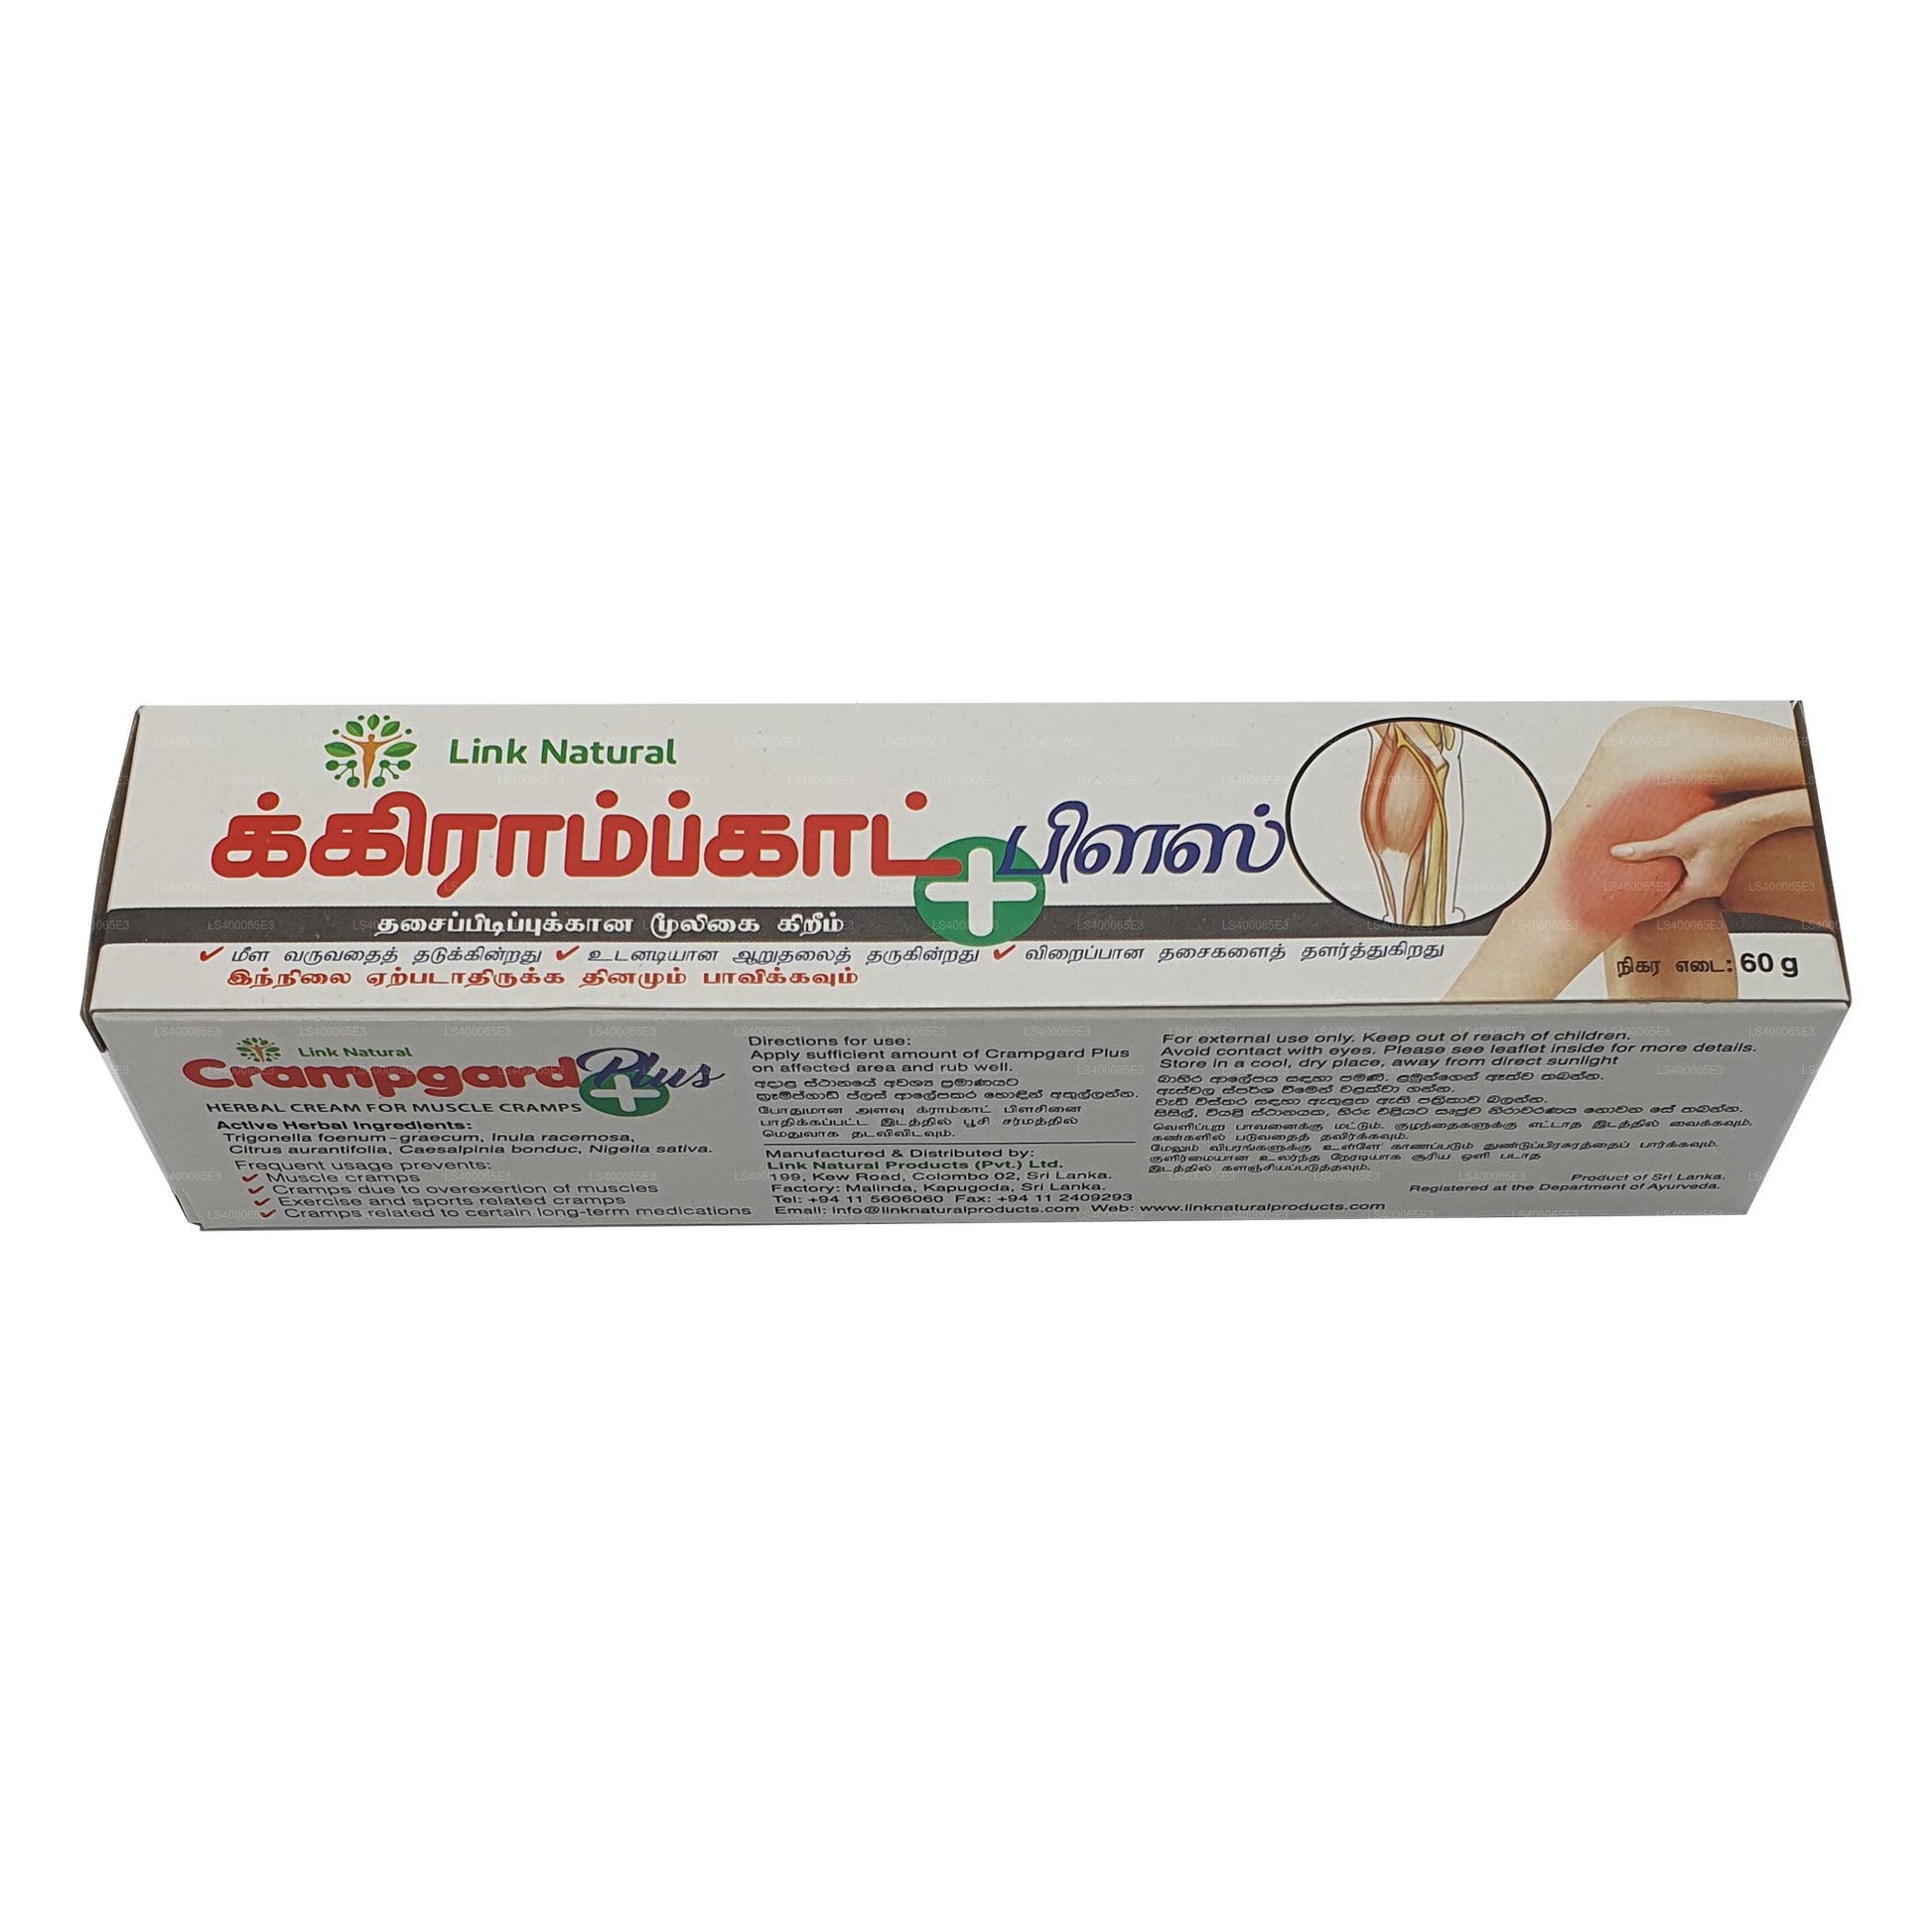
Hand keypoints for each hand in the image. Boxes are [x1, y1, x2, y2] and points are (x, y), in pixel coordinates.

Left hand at [1609, 790, 1809, 919]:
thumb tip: (1617, 854)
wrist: (1752, 817)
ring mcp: (1713, 878)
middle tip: (1626, 900)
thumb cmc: (1720, 828)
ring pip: (1680, 887)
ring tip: (1638, 885)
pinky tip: (1660, 868)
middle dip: (1650, 898)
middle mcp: (1708, 888)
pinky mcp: (1715, 867)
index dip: (1643, 911)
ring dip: (1661, 885)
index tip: (1625, 915)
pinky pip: (1688, 876)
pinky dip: (1672, 875)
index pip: (1664, 907)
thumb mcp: (1678, 840)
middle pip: (1672, 898)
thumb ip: (1647, 850)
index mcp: (1699, 888)